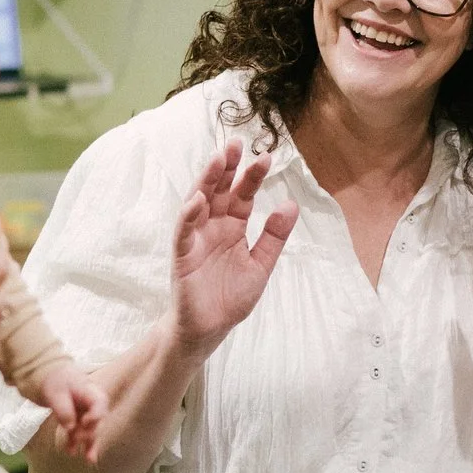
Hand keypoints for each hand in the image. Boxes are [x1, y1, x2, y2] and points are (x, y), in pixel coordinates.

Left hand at [40, 364, 103, 461]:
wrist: (41, 373)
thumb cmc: (51, 378)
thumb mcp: (55, 393)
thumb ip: (64, 410)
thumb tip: (70, 427)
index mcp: (89, 391)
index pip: (99, 404)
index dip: (95, 416)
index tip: (85, 422)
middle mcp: (89, 403)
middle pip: (96, 421)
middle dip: (91, 433)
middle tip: (78, 438)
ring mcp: (82, 411)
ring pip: (89, 430)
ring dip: (88, 444)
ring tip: (88, 460)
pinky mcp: (73, 418)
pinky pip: (76, 431)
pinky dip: (74, 442)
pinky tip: (70, 452)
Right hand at [170, 141, 298, 354]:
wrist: (209, 329)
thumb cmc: (230, 298)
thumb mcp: (261, 265)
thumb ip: (274, 237)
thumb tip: (290, 205)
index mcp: (233, 227)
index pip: (242, 195)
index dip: (252, 177)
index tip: (266, 157)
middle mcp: (213, 227)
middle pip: (220, 191)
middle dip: (227, 167)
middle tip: (237, 143)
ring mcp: (196, 239)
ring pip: (199, 203)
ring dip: (206, 181)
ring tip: (217, 160)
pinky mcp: (182, 255)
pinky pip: (183, 231)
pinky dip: (188, 215)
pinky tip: (198, 199)